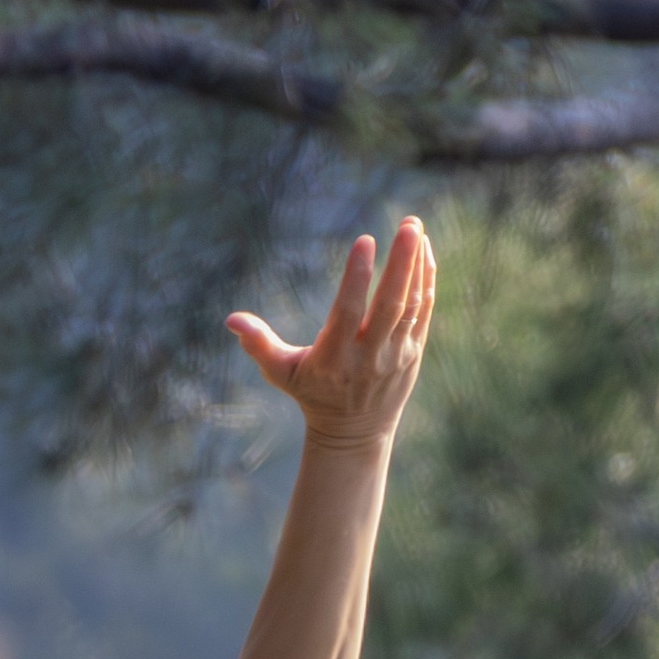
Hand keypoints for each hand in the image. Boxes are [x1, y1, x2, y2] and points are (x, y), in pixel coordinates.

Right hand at [225, 218, 435, 450]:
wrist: (354, 433)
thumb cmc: (311, 393)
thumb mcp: (280, 372)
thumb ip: (258, 345)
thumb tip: (231, 320)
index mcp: (335, 356)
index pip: (348, 312)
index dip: (357, 277)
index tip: (364, 240)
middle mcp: (370, 355)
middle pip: (390, 305)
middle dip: (401, 263)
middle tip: (408, 225)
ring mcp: (396, 354)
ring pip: (411, 305)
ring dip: (416, 265)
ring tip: (415, 226)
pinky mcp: (414, 352)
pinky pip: (424, 312)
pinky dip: (426, 281)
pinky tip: (426, 250)